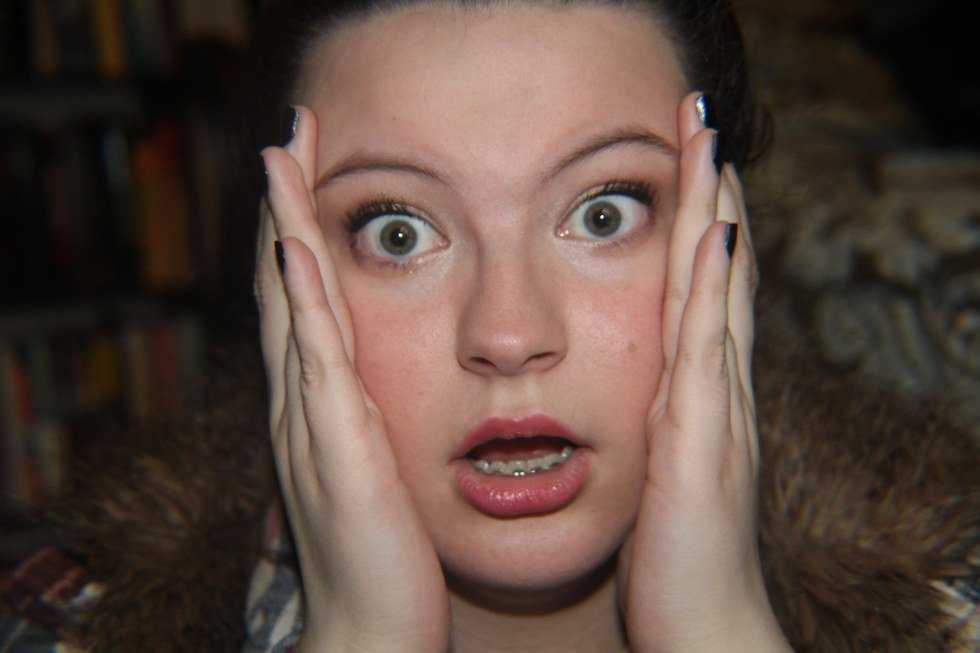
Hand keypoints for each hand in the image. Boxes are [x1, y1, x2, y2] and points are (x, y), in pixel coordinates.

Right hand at [256, 106, 449, 652]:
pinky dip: (304, 299)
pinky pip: (316, 358)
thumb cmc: (385, 551)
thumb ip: (372, 420)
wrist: (370, 627)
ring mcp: (312, 421)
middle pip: (287, 285)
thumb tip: (382, 386)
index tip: (311, 172)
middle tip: (288, 134)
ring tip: (282, 157)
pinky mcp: (337, 445)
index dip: (302, 233)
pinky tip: (297, 249)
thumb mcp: (378, 467)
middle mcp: (303, 402)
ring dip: (286, 227)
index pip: (306, 301)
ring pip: (292, 305)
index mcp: (321, 404)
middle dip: (286, 206)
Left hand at [617, 93, 790, 651]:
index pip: (697, 296)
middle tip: (703, 126)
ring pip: (717, 297)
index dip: (697, 230)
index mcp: (694, 399)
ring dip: (716, 220)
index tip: (685, 168)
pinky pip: (706, 352)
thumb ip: (653, 426)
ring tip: (712, 150)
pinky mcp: (702, 445)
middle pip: (716, 278)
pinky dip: (712, 292)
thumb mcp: (657, 475)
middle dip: (710, 200)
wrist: (704, 628)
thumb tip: (636, 395)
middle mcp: (713, 393)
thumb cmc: (673, 558)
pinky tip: (715, 239)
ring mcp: (715, 414)